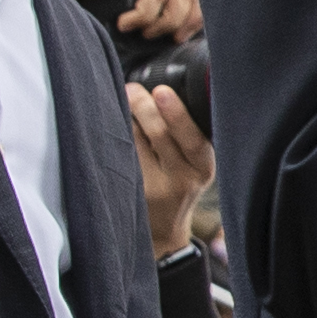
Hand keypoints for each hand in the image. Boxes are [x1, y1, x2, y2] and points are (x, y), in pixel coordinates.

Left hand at [130, 81, 215, 258]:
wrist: (165, 228)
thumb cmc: (181, 185)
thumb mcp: (196, 164)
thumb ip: (187, 136)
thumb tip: (160, 91)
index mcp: (204, 168)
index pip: (193, 140)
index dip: (177, 115)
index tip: (161, 91)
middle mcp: (182, 180)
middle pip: (161, 136)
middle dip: (145, 107)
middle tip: (133, 89)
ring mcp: (155, 188)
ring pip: (137, 143)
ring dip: (127, 116)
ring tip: (123, 97)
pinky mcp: (133, 192)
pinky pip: (123, 155)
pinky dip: (117, 134)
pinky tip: (112, 121)